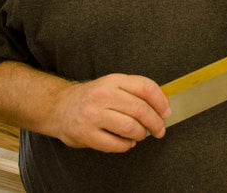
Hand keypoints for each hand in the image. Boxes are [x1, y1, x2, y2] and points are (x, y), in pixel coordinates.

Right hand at [49, 73, 169, 152]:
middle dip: (156, 123)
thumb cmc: (93, 98)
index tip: (166, 113)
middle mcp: (103, 95)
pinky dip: (126, 145)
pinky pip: (115, 144)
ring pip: (130, 127)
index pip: (146, 87)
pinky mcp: (85, 133)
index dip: (161, 102)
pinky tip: (126, 142)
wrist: (60, 107)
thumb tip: (162, 108)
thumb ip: (135, 92)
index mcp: (113, 80)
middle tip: (159, 130)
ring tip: (140, 135)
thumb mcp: (113, 85)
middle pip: (141, 109)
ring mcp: (92, 114)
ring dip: (140, 134)